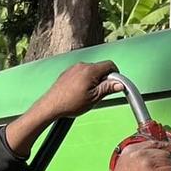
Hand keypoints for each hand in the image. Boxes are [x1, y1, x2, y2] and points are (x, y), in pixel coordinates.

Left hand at [4, 61, 124, 156]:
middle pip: (99, 68)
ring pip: (90, 71)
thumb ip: (108, 88)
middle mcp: (81, 66)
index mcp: (90, 70)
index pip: (109, 65)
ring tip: (88, 94)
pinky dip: (84, 80)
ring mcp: (73, 68)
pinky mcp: (67, 73)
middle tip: (100, 93)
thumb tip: (120, 84)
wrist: (51, 106)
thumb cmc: (71, 103)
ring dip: (93, 80)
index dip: (115, 74)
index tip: (114, 84)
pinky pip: (80, 74)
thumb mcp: (94, 98)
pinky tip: (79, 92)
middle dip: (103, 79)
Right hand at [93, 139, 170, 170]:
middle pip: (163, 152)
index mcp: (130, 151)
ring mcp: (147, 162)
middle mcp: (139, 154)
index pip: (153, 143)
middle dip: (166, 162)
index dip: (165, 146)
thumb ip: (137, 160)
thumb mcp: (124, 167)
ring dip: (167, 170)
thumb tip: (152, 159)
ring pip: (168, 161)